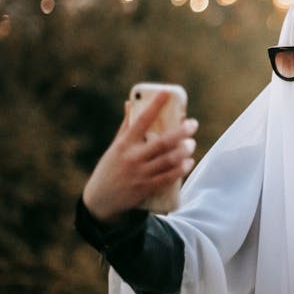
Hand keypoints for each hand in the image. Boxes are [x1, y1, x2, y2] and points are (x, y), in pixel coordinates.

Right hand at [82, 91, 197, 224]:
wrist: (100, 201)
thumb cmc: (110, 168)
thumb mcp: (115, 146)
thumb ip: (126, 126)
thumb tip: (130, 102)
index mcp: (124, 143)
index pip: (141, 120)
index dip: (155, 105)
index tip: (166, 92)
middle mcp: (132, 157)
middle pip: (162, 142)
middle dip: (181, 132)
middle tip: (193, 124)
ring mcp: (140, 173)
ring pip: (168, 160)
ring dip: (184, 150)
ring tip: (191, 144)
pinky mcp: (146, 188)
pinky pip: (168, 177)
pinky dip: (181, 169)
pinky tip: (188, 162)